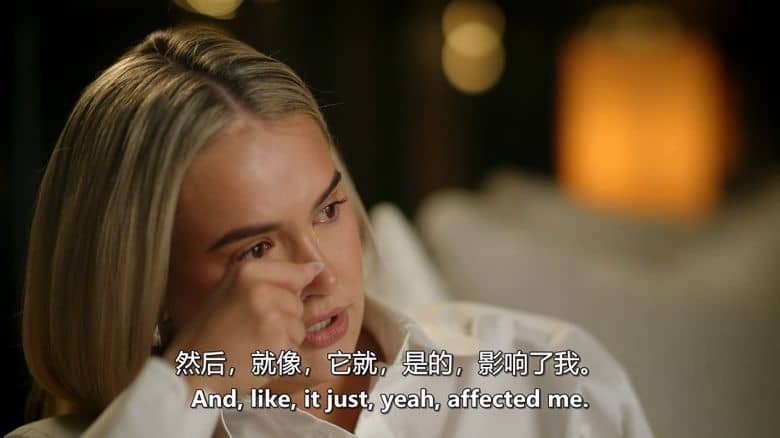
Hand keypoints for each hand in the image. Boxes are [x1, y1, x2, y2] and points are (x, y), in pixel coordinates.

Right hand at [162, 260, 323, 394]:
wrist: (192, 369)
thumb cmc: (211, 331)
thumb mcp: (231, 290)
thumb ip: (270, 278)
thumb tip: (315, 268)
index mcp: (247, 271)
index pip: (295, 272)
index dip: (295, 287)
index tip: (280, 300)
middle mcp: (260, 290)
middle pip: (297, 303)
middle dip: (283, 318)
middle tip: (251, 329)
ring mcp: (270, 317)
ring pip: (299, 327)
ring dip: (283, 340)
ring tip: (252, 344)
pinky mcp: (277, 344)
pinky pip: (294, 349)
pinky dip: (280, 358)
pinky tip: (255, 358)